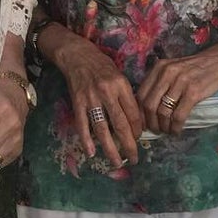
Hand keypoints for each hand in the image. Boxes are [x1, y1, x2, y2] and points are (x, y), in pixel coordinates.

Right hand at [52, 33, 142, 167]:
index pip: (133, 113)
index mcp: (121, 86)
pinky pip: (83, 125)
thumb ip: (126, 96)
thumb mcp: (120, 76)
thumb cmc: (102, 65)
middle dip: (129, 145)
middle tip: (135, 159)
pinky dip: (87, 140)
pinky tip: (91, 153)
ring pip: (103, 129)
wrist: (78, 55)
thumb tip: (135, 121)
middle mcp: (107, 93)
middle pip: (121, 124)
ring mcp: (91, 99)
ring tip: (117, 162)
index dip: (138, 129)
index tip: (139, 139)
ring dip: (110, 148)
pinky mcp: (77, 103)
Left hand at [136, 41, 217, 135]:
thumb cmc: (199, 67)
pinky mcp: (194, 92)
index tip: (144, 123)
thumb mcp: (175, 68)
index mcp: (159, 67)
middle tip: (156, 130)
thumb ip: (161, 82)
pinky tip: (177, 130)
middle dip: (150, 123)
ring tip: (168, 131)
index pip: (140, 94)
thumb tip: (148, 109)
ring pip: (162, 112)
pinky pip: (178, 116)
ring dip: (163, 127)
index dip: (139, 113)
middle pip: (148, 105)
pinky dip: (175, 127)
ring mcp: (180, 82)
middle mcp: (167, 73)